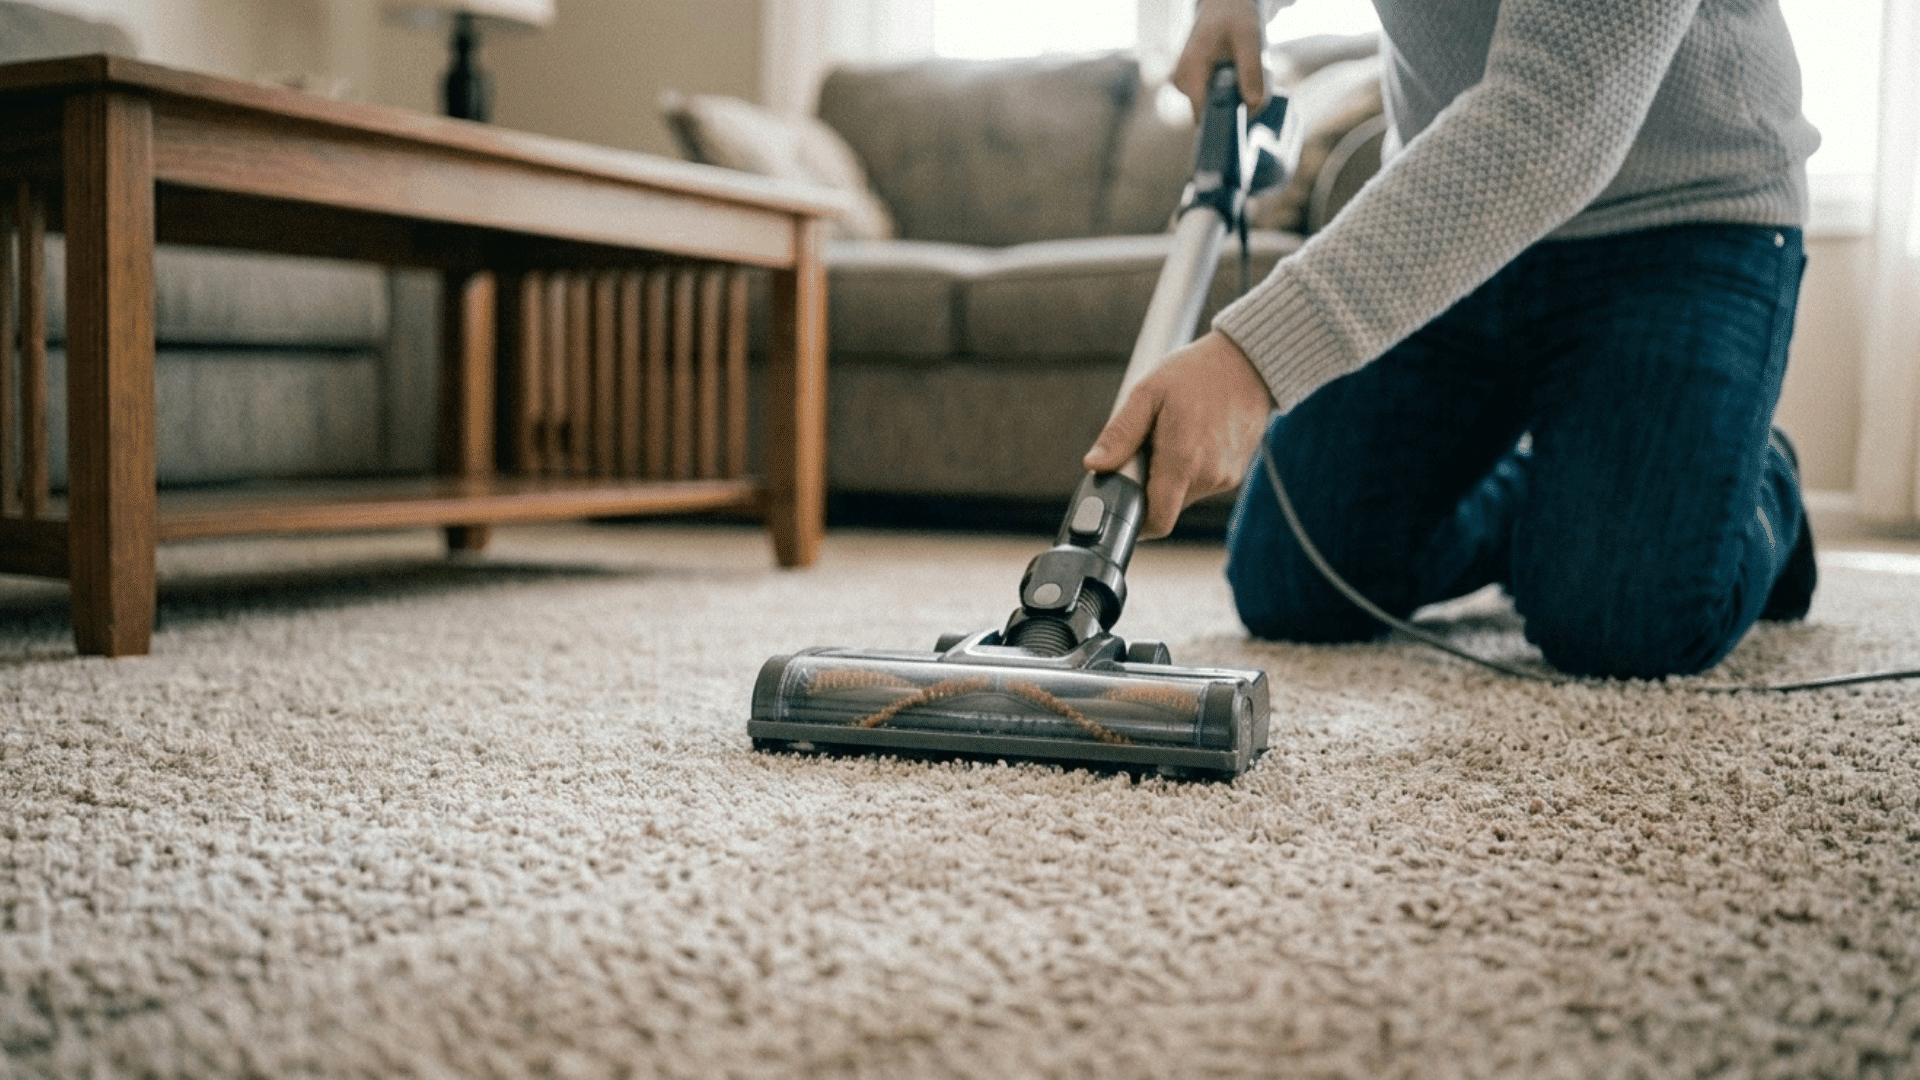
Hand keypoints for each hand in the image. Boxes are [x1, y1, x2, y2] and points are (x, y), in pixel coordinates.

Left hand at [1084, 331, 1275, 539]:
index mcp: (1183, 461)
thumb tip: (1095, 465)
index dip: (1136, 522)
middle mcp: (1209, 476)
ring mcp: (1225, 478)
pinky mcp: (1235, 474)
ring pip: (1183, 496)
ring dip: (1170, 476)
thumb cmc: (1195, 373)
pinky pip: (1202, 484)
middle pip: (1167, 506)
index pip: (1158, 521)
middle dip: (1149, 486)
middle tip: (1146, 449)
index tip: (1122, 505)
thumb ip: (1120, 433)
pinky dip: (1189, 469)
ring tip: (1172, 436)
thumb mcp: (1148, 393)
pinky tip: (1191, 438)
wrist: (1247, 363)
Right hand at [1173, 0, 1268, 117]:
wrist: (1222, 4)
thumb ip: (1251, 69)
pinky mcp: (1195, 86)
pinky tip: (1241, 75)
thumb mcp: (1249, 36)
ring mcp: (1187, 86)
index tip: (1251, 110)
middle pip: (1213, 114)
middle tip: (1255, 85)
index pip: (1206, 116)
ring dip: (1238, 99)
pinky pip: (1217, 100)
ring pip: (1217, 108)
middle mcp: (1183, 84)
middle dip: (1238, 107)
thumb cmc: (1234, 15)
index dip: (1230, 118)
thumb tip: (1253, 103)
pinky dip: (1234, 93)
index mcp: (1189, 73)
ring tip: (1248, 73)